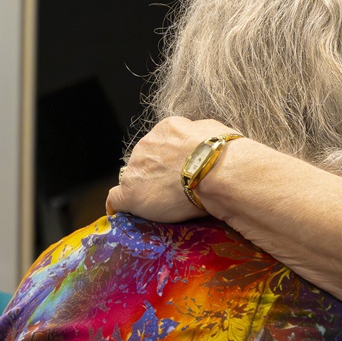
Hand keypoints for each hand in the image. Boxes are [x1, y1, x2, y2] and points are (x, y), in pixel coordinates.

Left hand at [107, 116, 234, 220]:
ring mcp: (136, 169)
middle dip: (159, 171)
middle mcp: (147, 144)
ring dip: (146, 187)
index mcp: (167, 129)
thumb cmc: (224, 154)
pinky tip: (126, 211)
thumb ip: (199, 136)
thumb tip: (200, 142)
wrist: (218, 173)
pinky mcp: (131, 193)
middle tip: (178, 186)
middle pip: (147, 159)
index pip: (163, 143)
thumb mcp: (214, 132)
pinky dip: (121, 205)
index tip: (183, 169)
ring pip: (134, 178)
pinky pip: (116, 199)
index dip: (173, 158)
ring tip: (164, 201)